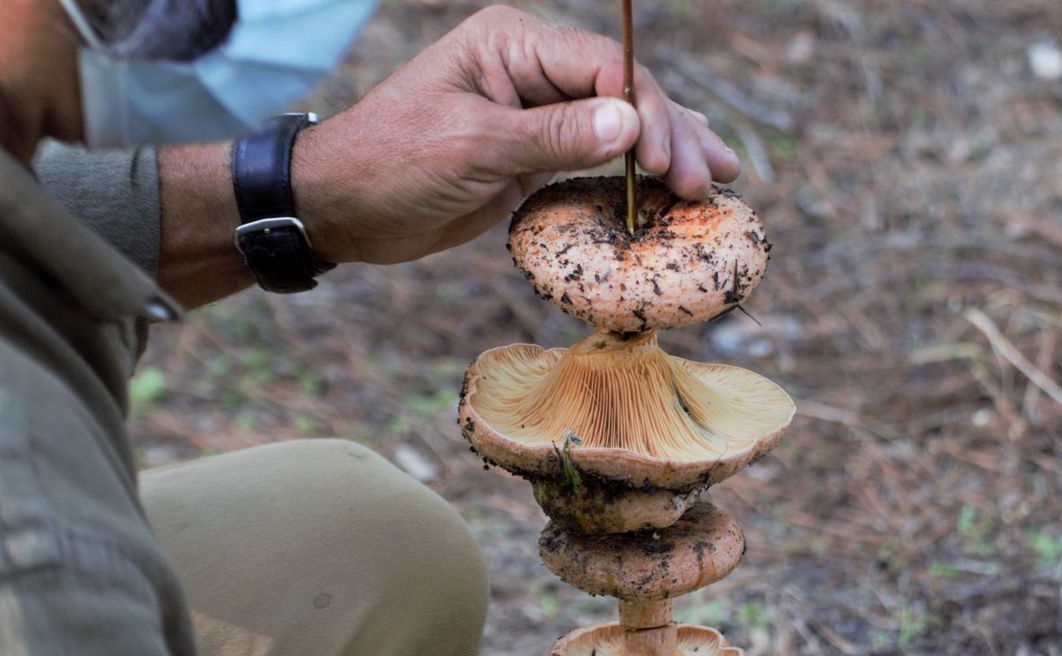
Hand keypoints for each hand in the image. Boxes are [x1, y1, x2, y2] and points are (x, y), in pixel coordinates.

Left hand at [293, 4, 739, 265]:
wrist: (341, 206)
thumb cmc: (390, 165)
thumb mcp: (472, 148)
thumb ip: (552, 136)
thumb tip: (631, 124)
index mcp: (512, 42)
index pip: (602, 66)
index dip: (645, 111)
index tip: (666, 164)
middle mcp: (530, 67)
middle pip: (623, 92)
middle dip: (671, 135)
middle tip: (710, 182)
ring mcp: (536, 109)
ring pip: (622, 122)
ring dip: (671, 150)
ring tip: (720, 179)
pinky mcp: (535, 151)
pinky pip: (599, 153)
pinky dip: (638, 172)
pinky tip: (678, 186)